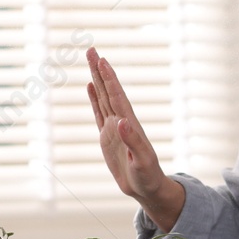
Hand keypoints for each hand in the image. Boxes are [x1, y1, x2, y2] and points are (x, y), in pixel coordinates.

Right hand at [86, 47, 170, 204]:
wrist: (147, 188)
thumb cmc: (148, 176)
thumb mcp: (142, 161)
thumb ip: (133, 141)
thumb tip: (122, 121)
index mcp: (130, 124)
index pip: (117, 96)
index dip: (109, 78)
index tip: (102, 61)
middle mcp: (121, 121)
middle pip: (108, 90)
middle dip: (99, 70)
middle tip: (91, 49)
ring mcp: (114, 127)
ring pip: (103, 97)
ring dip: (96, 79)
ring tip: (90, 61)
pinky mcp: (107, 136)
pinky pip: (98, 112)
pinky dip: (94, 98)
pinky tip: (90, 86)